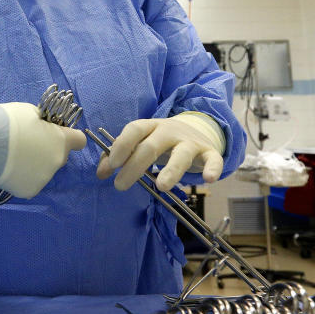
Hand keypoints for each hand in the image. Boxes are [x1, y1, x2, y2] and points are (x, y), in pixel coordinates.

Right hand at [0, 102, 85, 198]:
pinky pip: (31, 182)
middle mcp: (57, 161)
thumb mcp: (30, 112)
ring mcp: (44, 178)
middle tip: (28, 144)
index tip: (56, 134)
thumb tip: (43, 127)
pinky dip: (23, 177)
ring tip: (14, 157)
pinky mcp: (29, 191)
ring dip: (35, 164)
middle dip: (49, 150)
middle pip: (59, 156)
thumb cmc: (7, 122)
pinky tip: (9, 168)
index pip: (79, 140)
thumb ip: (43, 122)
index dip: (69, 136)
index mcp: (61, 140)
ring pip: (44, 170)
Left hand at [95, 113, 224, 191]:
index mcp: (151, 127)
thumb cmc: (162, 142)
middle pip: (152, 145)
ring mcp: (190, 141)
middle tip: (121, 186)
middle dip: (136, 165)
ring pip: (181, 154)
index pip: (135, 129)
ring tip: (162, 187)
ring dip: (171, 170)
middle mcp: (170, 131)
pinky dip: (213, 168)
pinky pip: (213, 159)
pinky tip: (208, 180)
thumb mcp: (142, 143)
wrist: (197, 130)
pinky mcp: (209, 152)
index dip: (123, 144)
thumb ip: (120, 155)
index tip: (112, 164)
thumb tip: (101, 173)